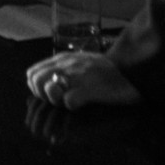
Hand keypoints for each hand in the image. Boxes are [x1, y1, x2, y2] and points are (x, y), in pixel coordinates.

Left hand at [25, 51, 141, 110]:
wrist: (132, 69)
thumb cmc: (105, 70)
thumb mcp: (79, 64)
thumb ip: (61, 71)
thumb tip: (44, 85)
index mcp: (63, 59)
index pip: (32, 73)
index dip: (37, 87)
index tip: (50, 94)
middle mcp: (67, 64)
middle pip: (36, 82)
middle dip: (43, 94)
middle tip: (60, 99)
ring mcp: (78, 75)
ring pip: (49, 90)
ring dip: (56, 100)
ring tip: (71, 101)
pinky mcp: (90, 88)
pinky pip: (69, 101)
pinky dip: (72, 106)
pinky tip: (82, 103)